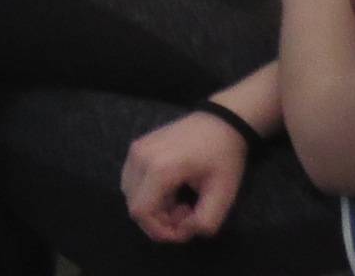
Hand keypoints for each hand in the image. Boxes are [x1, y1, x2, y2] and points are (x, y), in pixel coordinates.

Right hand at [122, 110, 247, 241]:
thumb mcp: (223, 194)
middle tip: (187, 214)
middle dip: (159, 221)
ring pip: (131, 194)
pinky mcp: (136, 147)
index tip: (185, 230)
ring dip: (153, 208)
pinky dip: (148, 194)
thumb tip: (184, 230)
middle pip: (134, 206)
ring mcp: (135, 150)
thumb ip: (205, 222)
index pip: (141, 212)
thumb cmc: (223, 158)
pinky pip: (132, 180)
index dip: (160, 231)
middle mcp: (140, 158)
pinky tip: (171, 190)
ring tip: (180, 202)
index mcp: (160, 168)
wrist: (220, 122)